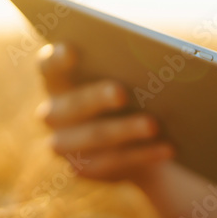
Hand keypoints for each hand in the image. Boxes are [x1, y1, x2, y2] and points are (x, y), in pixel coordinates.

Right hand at [36, 43, 174, 180]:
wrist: (137, 141)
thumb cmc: (131, 94)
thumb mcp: (126, 79)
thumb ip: (128, 66)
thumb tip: (155, 60)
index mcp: (59, 82)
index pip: (49, 67)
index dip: (56, 59)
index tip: (70, 49)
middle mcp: (54, 113)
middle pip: (73, 104)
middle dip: (97, 98)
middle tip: (121, 92)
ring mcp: (65, 144)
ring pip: (96, 136)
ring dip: (125, 130)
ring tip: (153, 125)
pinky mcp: (84, 168)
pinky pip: (115, 162)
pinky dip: (144, 154)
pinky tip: (167, 148)